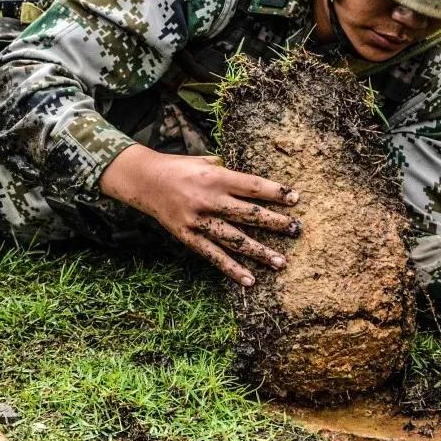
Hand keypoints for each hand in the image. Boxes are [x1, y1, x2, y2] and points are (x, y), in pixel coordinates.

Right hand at [99, 144, 299, 286]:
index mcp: (216, 176)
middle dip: (275, 223)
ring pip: (235, 239)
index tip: (295, 199)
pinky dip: (231, 269)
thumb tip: (252, 180)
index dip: (275, 193)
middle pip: (249, 214)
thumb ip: (228, 170)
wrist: (144, 181)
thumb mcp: (205, 160)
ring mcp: (199, 221)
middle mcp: (209, 199)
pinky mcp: (188, 237)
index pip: (252, 186)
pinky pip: (213, 255)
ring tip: (280, 262)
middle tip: (296, 230)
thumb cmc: (179, 167)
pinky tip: (249, 280)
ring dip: (259, 252)